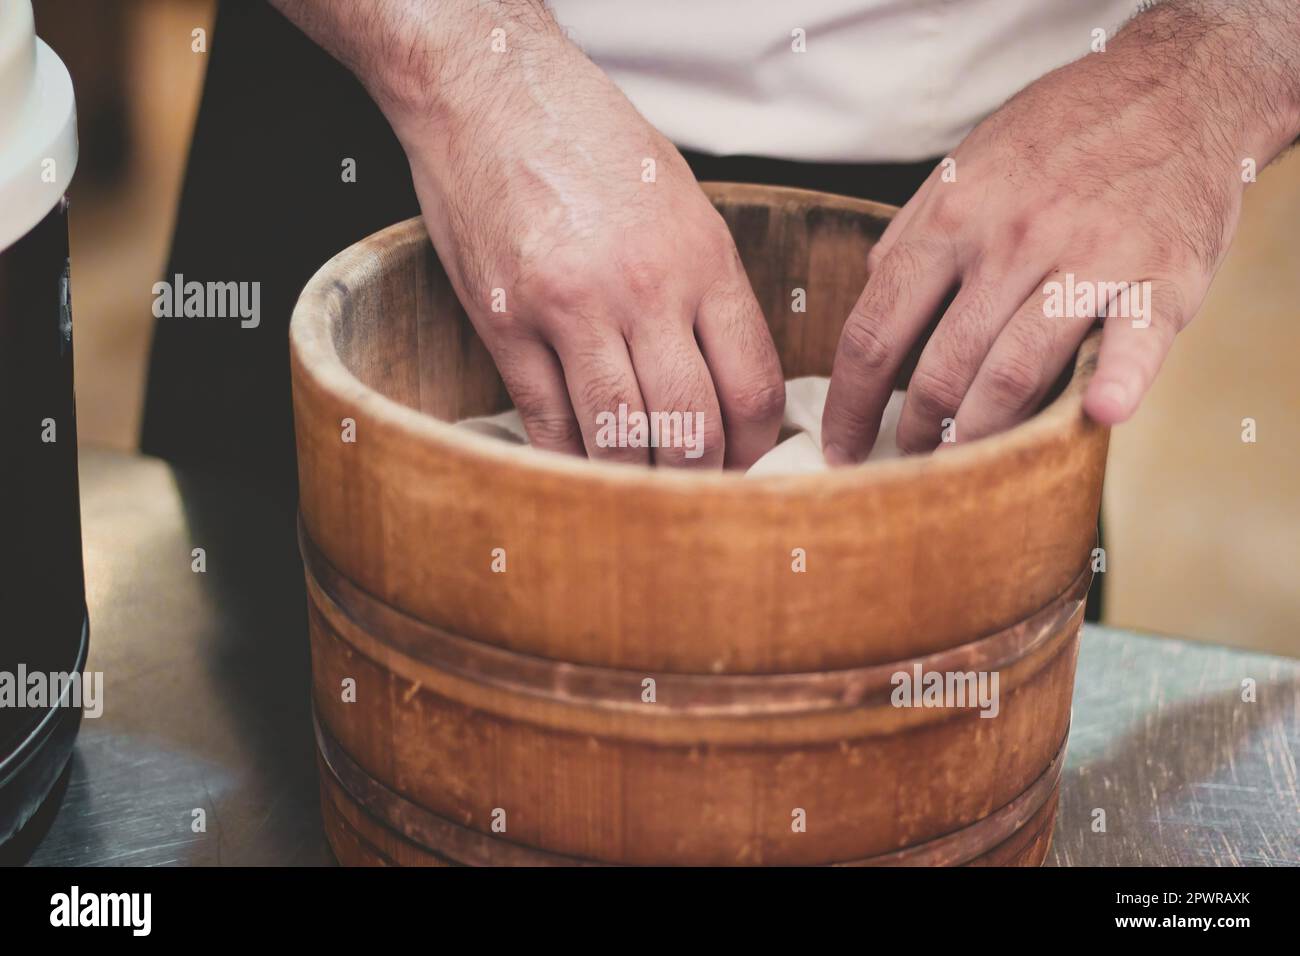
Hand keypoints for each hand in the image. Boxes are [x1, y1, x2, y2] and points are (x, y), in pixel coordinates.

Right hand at [373, 9, 782, 467]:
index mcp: (701, 257)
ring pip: (618, 438)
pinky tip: (579, 470)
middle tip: (696, 495)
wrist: (489, 88)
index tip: (748, 462)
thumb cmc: (589, 139)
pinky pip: (546, 420)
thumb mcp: (681, 201)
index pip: (752, 383)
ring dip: (633, 482)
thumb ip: (708, 288)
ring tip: (639, 495)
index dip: (757, 443)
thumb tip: (727, 376)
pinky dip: (566, 459)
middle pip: (691, 426)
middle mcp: (643, 289)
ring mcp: (569, 309)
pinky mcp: (504, 323)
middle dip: (700, 477)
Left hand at [821, 0, 1299, 462]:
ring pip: (1014, 370)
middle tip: (907, 461)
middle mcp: (1011, 240)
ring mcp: (1087, 258)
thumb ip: (914, 232)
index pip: (875, 331)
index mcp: (951, 217)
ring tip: (962, 464)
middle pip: (939, 367)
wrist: (1178, 87)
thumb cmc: (1059, 135)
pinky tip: (1098, 414)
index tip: (840, 446)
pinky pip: (1132, 340)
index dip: (850, 403)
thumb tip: (869, 292)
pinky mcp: (1159, 276)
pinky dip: (1117, 381)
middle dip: (913, 430)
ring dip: (980, 433)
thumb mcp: (965, 163)